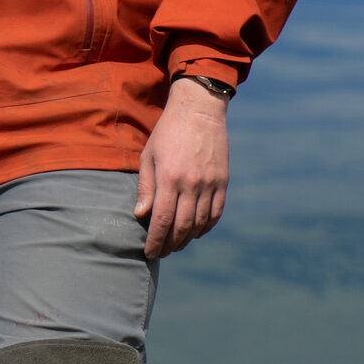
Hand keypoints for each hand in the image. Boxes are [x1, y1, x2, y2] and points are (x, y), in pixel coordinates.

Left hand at [134, 77, 229, 258]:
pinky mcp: (223, 181)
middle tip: (162, 252)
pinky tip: (197, 232)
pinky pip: (216, 212)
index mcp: (169, 177)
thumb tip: (140, 214)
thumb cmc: (167, 132)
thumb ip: (146, 186)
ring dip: (188, 239)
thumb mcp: (149, 155)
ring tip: (177, 245)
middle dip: (170, 244)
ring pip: (200, 223)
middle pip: (181, 226)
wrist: (199, 111)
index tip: (150, 252)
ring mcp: (209, 183)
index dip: (155, 240)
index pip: (161, 220)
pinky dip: (207, 227)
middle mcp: (191, 184)